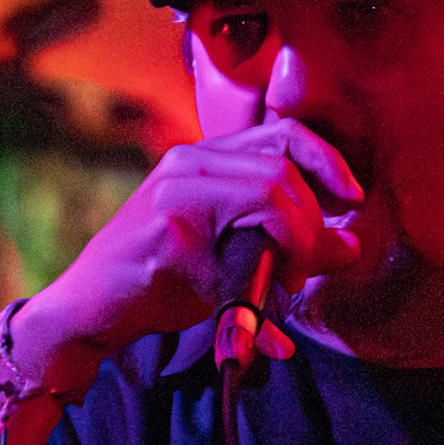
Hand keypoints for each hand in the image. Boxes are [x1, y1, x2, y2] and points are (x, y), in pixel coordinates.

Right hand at [26, 118, 363, 357]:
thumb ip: (283, 237)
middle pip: (283, 164)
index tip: (352, 199)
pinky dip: (261, 268)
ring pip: (269, 187)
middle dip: (315, 218)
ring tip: (287, 278)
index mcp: (208, 157)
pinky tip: (251, 298)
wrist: (91, 309)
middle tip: (311, 264)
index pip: (284, 135)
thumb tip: (351, 247)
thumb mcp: (231, 250)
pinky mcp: (167, 223)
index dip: (328, 161)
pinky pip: (240, 235)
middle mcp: (191, 160)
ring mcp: (175, 186)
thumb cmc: (163, 280)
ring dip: (296, 238)